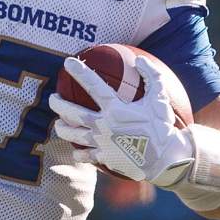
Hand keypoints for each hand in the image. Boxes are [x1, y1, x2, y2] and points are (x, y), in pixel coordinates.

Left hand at [49, 55, 194, 185]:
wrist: (166, 159)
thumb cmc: (162, 127)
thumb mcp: (160, 98)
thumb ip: (151, 76)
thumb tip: (139, 60)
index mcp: (116, 109)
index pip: (93, 86)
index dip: (79, 72)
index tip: (67, 62)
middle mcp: (104, 125)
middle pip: (71, 112)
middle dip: (57, 103)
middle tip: (53, 98)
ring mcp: (101, 143)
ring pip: (71, 135)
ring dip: (61, 128)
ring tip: (58, 124)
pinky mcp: (103, 158)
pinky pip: (83, 156)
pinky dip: (78, 153)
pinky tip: (77, 150)